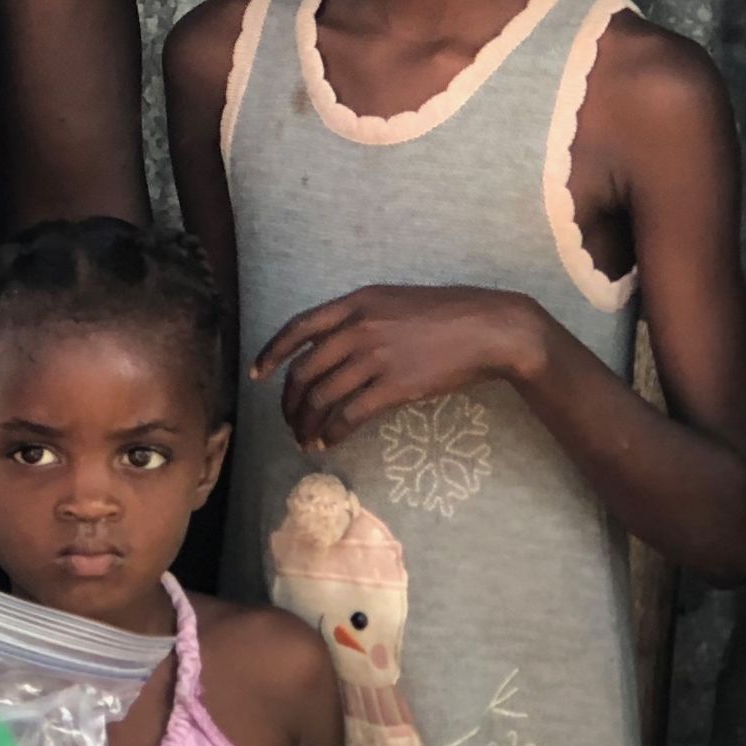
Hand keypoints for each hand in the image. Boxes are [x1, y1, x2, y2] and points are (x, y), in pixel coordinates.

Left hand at [251, 285, 548, 451]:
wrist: (488, 329)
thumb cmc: (446, 315)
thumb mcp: (394, 302)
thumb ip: (360, 318)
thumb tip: (331, 347)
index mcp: (356, 303)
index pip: (298, 328)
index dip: (271, 353)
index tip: (257, 375)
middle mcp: (358, 328)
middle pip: (304, 371)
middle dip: (289, 402)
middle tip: (289, 421)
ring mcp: (375, 357)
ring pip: (322, 397)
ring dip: (307, 424)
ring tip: (306, 440)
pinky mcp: (393, 386)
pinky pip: (349, 415)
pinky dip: (333, 433)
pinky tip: (329, 443)